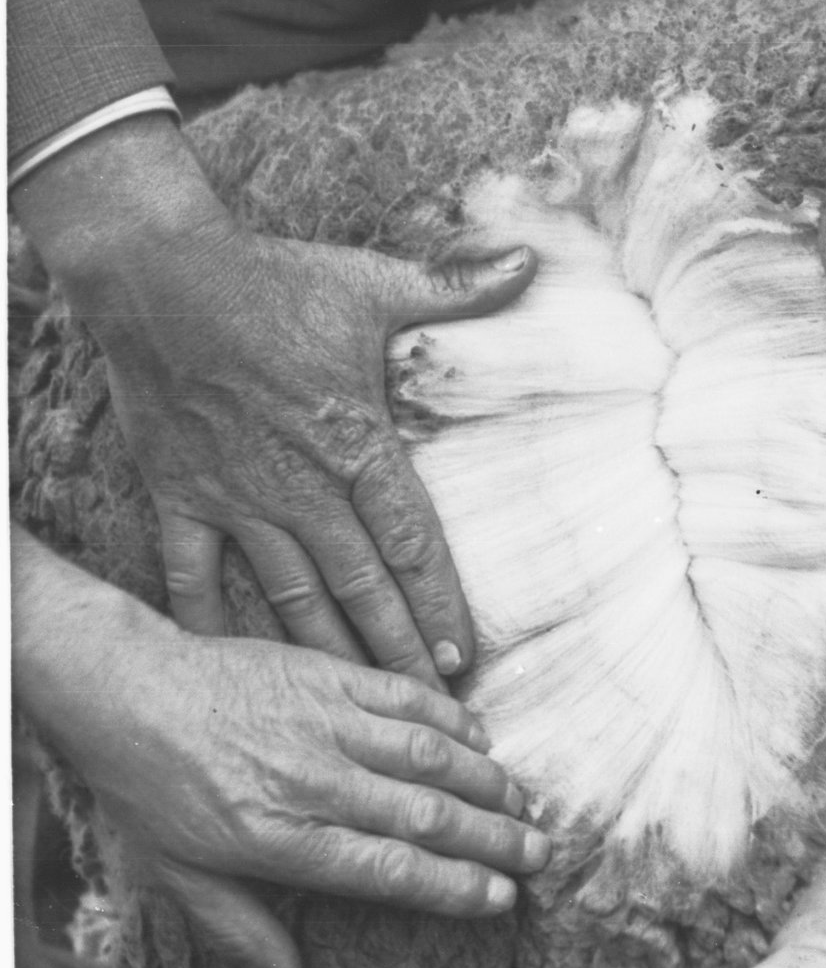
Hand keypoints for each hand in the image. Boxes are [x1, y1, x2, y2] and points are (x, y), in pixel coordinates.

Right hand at [12, 116, 535, 685]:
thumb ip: (457, 285)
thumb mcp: (374, 279)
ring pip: (288, 594)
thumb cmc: (273, 278)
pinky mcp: (179, 495)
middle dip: (398, 651)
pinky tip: (238, 669)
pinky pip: (193, 574)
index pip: (409, 539)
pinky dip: (211, 622)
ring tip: (358, 706)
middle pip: (360, 585)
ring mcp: (234, 495)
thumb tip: (528, 259)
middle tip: (431, 708)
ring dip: (326, 653)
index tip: (466, 657)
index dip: (438, 602)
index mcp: (353, 439)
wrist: (155, 273)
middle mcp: (298, 482)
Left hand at [13, 533, 548, 967]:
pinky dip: (453, 719)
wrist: (127, 690)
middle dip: (493, 839)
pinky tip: (482, 739)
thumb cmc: (153, 789)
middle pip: (426, 815)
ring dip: (487, 780)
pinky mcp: (330, 677)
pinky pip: (407, 699)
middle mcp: (314, 781)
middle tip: (538, 854)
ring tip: (522, 803)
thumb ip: (241, 930)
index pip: (389, 869)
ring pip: (430, 755)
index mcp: (282, 837)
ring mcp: (326, 723)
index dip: (454, 886)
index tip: (500, 898)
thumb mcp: (180, 876)